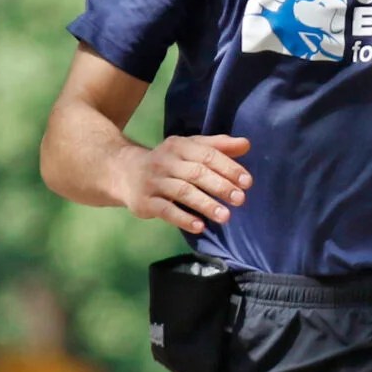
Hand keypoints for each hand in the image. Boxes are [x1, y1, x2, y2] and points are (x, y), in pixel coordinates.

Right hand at [125, 135, 251, 234]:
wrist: (124, 172)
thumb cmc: (169, 162)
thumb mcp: (190, 148)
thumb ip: (218, 146)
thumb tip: (246, 144)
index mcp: (180, 146)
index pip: (207, 155)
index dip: (228, 167)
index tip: (247, 182)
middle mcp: (165, 162)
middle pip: (196, 173)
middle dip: (220, 186)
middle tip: (240, 199)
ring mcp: (153, 182)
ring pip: (182, 192)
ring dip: (205, 204)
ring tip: (226, 216)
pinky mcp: (144, 202)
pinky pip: (165, 210)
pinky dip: (183, 219)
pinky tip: (200, 227)